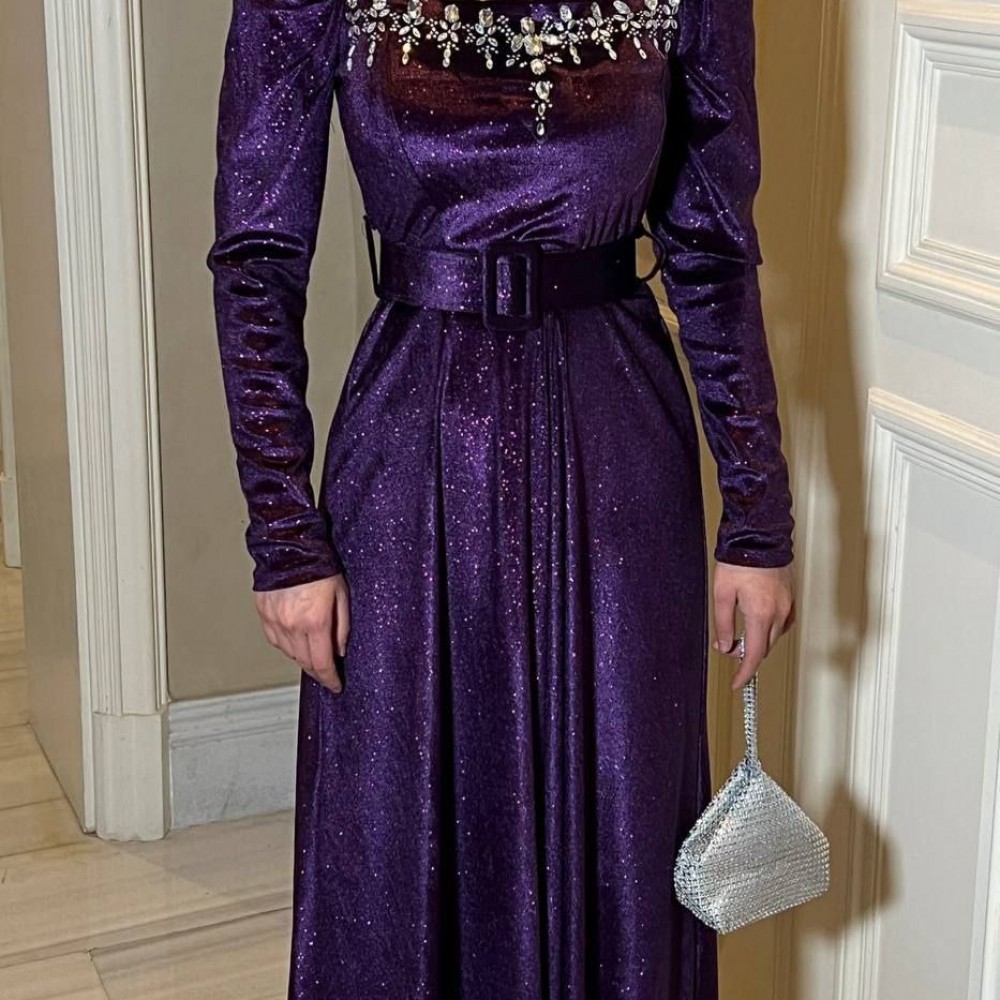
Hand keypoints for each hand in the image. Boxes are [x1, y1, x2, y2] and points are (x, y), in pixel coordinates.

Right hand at [254, 574, 350, 693]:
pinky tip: (295, 640)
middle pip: (305, 663)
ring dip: (302, 658)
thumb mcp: (342, 595)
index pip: (322, 663)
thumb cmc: (320, 565)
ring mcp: (275, 621)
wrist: (290, 546)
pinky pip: (275, 640)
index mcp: (315, 621)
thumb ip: (343, 626)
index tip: (335, 685)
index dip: (330, 679)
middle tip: (327, 673)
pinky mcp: (264, 614)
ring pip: (289, 654)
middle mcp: (293, 625)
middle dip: (318, 671)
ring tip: (313, 652)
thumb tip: (340, 650)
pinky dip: (287, 645)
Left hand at [712, 561, 794, 689]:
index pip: (754, 655)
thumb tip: (724, 645)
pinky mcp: (790, 596)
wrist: (758, 536)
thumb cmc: (739, 560)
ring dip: (759, 641)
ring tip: (740, 633)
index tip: (737, 682)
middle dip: (747, 654)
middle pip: (765, 647)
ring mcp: (787, 604)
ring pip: (775, 636)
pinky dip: (771, 629)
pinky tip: (758, 622)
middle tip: (728, 647)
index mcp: (761, 614)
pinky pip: (783, 622)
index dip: (745, 673)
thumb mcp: (722, 594)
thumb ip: (722, 623)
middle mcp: (779, 612)